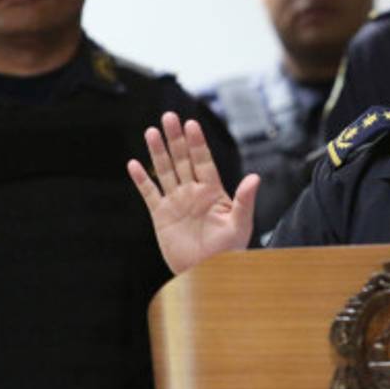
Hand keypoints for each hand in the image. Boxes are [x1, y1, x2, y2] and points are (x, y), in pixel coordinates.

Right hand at [127, 112, 259, 273]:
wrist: (209, 273)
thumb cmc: (230, 251)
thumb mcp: (240, 225)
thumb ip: (245, 200)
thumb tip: (254, 177)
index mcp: (213, 192)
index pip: (204, 161)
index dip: (197, 143)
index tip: (191, 124)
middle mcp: (193, 192)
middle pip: (183, 160)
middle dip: (176, 139)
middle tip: (169, 116)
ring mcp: (176, 202)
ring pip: (165, 171)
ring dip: (158, 152)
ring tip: (151, 131)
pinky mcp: (161, 216)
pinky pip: (150, 194)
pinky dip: (142, 180)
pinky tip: (134, 164)